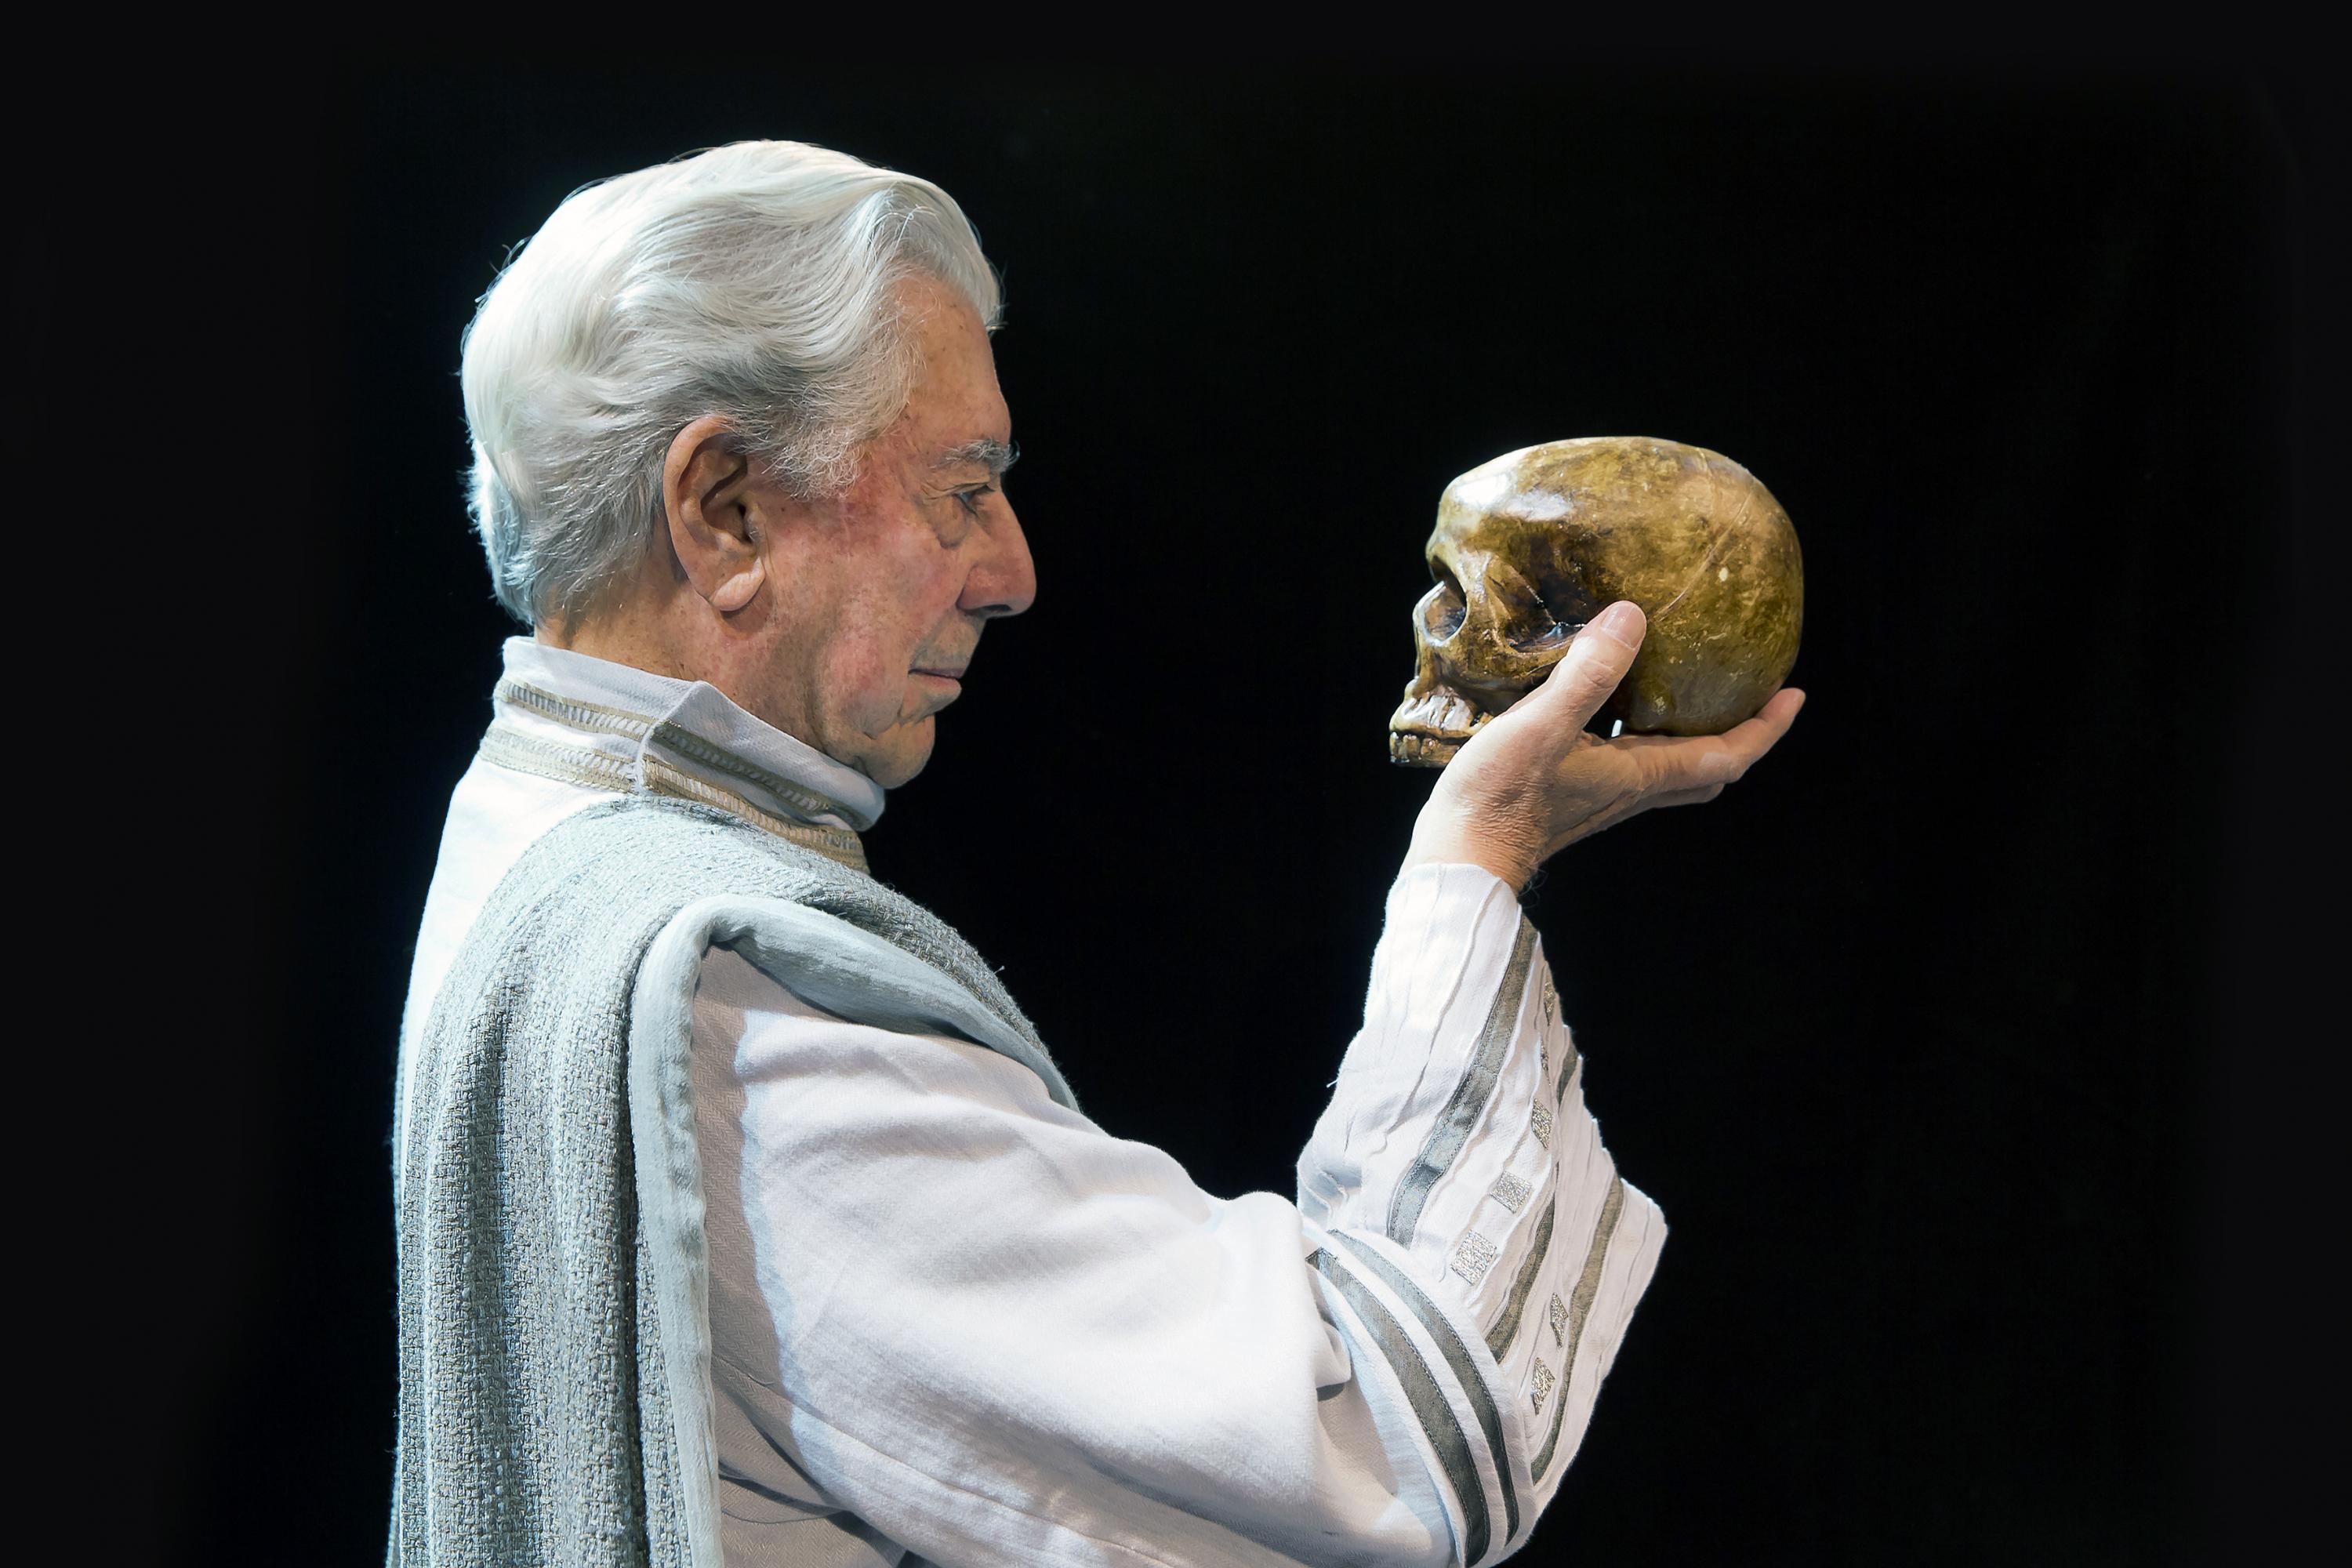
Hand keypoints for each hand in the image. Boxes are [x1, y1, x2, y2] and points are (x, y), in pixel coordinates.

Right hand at [1400, 601, 1805, 893]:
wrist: (1459, 857)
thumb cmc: (1498, 799)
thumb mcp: (1541, 727)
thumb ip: (1587, 675)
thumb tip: (1632, 617)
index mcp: (1639, 776)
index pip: (1726, 756)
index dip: (1765, 728)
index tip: (1794, 695)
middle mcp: (1630, 790)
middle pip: (1707, 768)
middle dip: (1739, 735)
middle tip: (1755, 695)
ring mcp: (1601, 796)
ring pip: (1669, 766)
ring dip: (1692, 732)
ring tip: (1689, 686)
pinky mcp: (1572, 793)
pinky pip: (1628, 760)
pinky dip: (1642, 730)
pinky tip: (1610, 701)